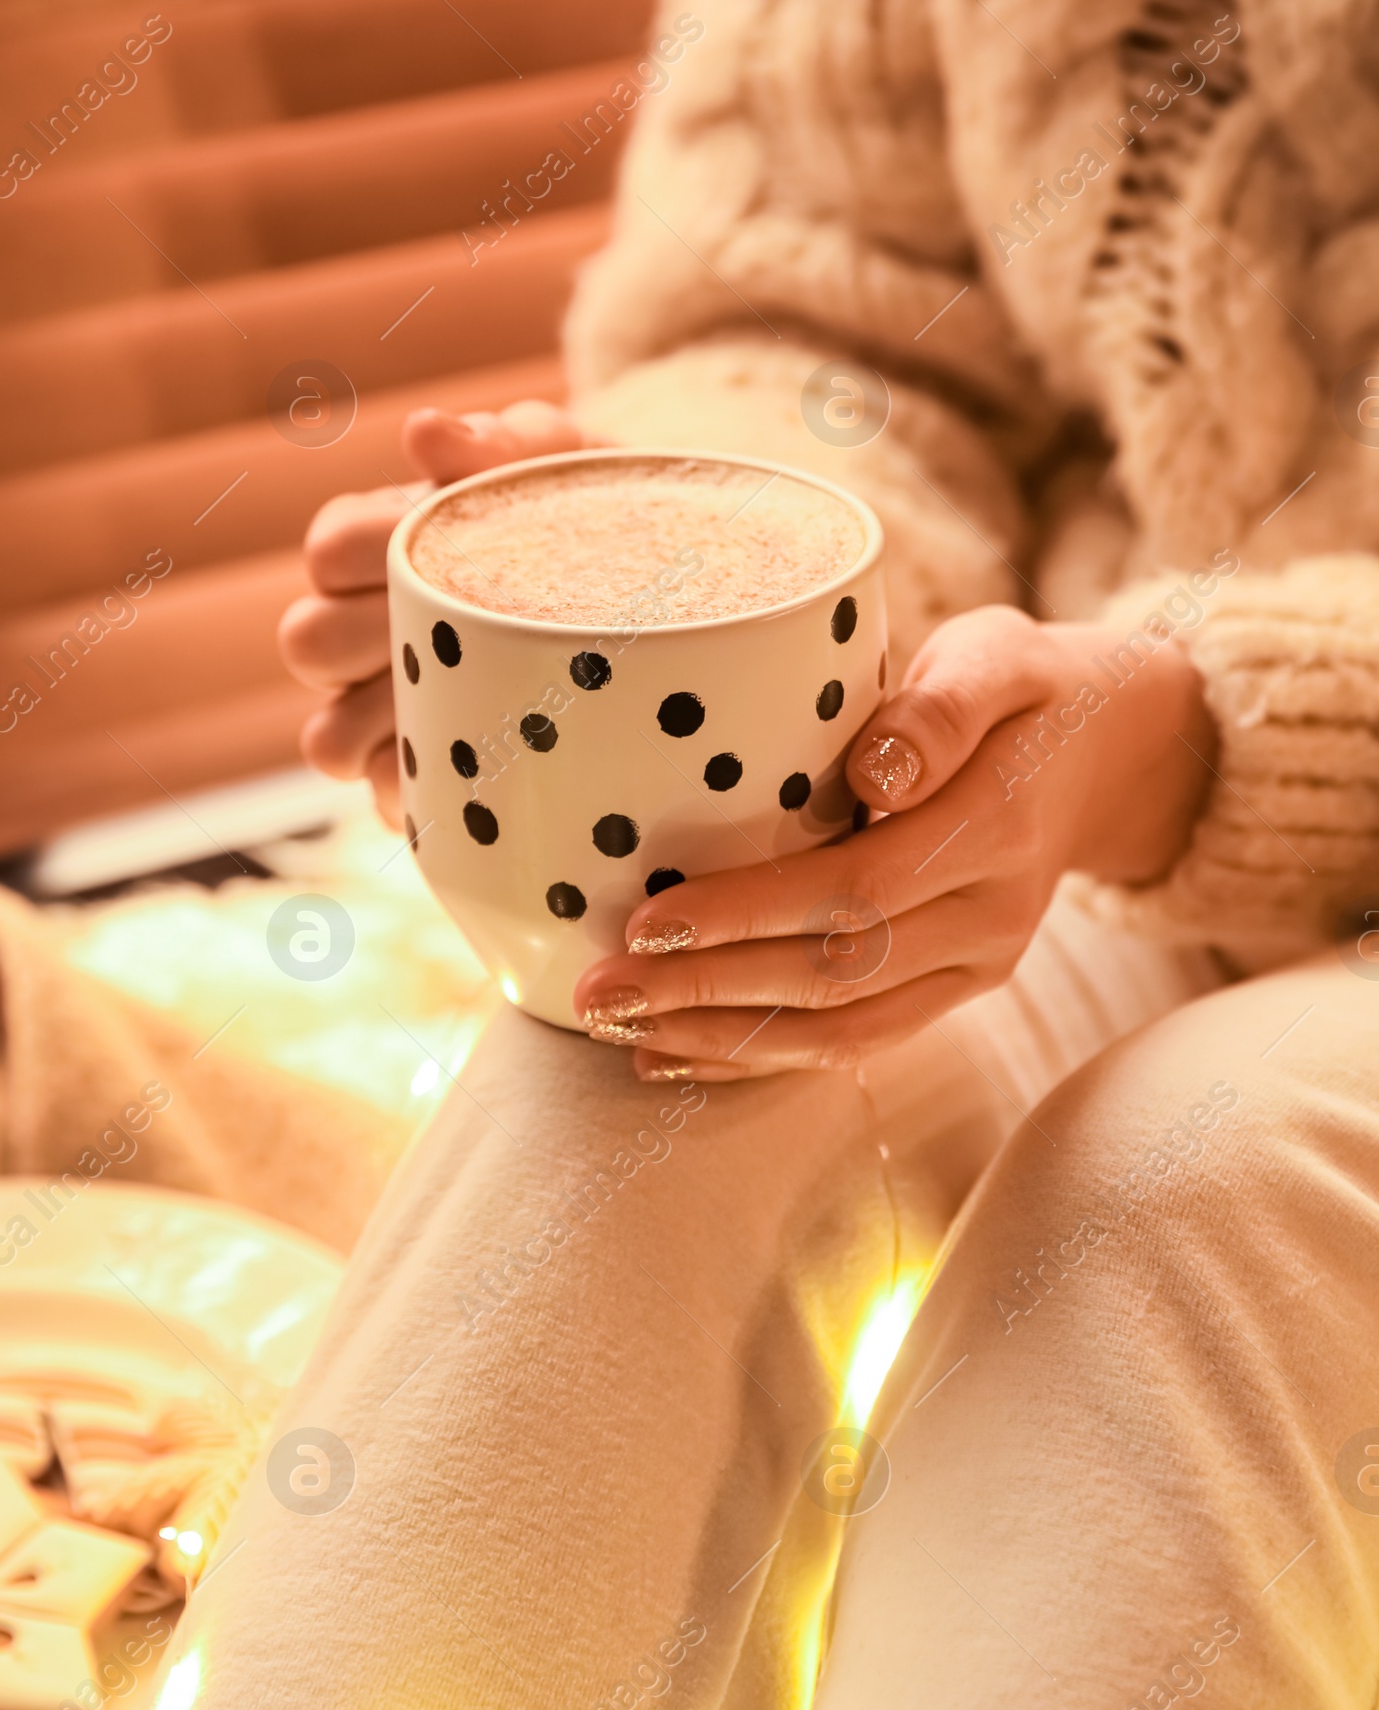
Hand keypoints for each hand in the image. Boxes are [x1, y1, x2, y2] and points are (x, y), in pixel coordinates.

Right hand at [278, 400, 603, 826]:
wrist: (664, 595)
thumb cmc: (584, 516)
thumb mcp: (561, 465)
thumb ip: (500, 439)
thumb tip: (425, 432)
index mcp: (378, 544)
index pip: (330, 549)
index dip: (374, 550)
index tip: (446, 545)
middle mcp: (362, 629)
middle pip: (307, 643)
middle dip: (370, 641)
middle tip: (458, 631)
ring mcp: (384, 709)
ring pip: (326, 739)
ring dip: (385, 727)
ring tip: (468, 707)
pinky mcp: (418, 778)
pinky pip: (385, 801)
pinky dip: (424, 791)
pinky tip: (486, 768)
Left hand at [571, 604, 1216, 1082]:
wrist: (1111, 749)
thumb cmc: (1023, 684)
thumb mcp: (996, 654)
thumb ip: (942, 704)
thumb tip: (878, 771)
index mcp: (995, 824)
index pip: (856, 887)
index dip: (748, 913)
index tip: (647, 919)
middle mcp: (993, 913)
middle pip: (837, 971)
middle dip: (707, 989)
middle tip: (597, 992)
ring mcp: (980, 965)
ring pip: (844, 1027)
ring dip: (724, 1037)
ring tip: (617, 1032)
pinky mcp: (958, 990)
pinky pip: (860, 1042)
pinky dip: (764, 1055)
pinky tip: (679, 1055)